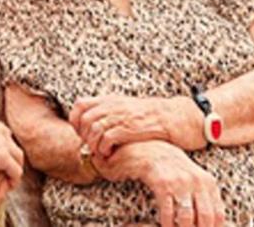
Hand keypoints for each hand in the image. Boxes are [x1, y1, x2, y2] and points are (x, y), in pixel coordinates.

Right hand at [0, 113, 23, 186]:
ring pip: (17, 157)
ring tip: (9, 179)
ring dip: (15, 168)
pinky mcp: (3, 157)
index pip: (2, 133)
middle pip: (12, 143)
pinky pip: (16, 171)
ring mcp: (3, 142)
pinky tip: (9, 186)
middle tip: (6, 169)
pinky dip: (14, 179)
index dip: (1, 146)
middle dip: (11, 156)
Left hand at [70, 95, 204, 154]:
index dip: (74, 120)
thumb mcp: (129, 109)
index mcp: (112, 100)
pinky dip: (104, 148)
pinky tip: (110, 154)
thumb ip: (112, 114)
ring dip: (93, 144)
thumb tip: (94, 126)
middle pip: (84, 119)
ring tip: (101, 152)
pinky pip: (107, 138)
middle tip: (91, 147)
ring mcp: (122, 115)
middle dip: (83, 136)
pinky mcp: (131, 128)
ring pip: (93, 129)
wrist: (178, 117)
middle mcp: (114, 105)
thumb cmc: (155, 118)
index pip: (80, 105)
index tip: (80, 133)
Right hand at [93, 141, 224, 226]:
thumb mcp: (194, 178)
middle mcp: (196, 181)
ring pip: (187, 217)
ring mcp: (179, 182)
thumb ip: (205, 197)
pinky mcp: (162, 183)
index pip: (218, 214)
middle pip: (205, 218)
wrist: (149, 149)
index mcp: (208, 182)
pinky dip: (167, 223)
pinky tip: (164, 225)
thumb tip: (214, 223)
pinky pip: (168, 211)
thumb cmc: (173, 168)